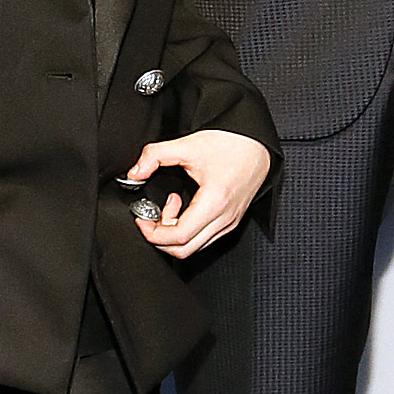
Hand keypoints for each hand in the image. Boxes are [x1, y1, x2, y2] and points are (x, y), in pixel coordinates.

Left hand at [124, 131, 270, 257]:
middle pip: (184, 250)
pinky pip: (204, 239)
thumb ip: (155, 156)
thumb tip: (135, 172)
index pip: (178, 236)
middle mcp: (224, 218)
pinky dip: (188, 230)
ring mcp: (230, 223)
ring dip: (174, 233)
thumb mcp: (187, 145)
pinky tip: (184, 207)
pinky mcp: (231, 221)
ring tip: (170, 204)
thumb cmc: (231, 144)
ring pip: (194, 247)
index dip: (153, 233)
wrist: (257, 144)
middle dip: (160, 237)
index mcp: (214, 202)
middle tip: (150, 216)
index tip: (141, 219)